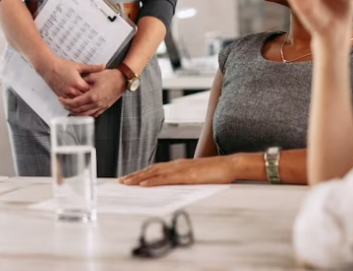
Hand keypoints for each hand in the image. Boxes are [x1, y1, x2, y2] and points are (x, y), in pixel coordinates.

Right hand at [38, 57, 105, 98]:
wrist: (48, 67)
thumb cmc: (62, 65)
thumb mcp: (79, 66)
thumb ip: (92, 68)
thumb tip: (103, 66)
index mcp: (78, 83)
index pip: (90, 91)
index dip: (95, 91)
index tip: (99, 90)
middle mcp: (72, 90)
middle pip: (84, 99)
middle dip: (89, 98)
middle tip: (95, 98)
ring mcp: (66, 94)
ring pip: (76, 103)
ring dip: (82, 103)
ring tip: (88, 103)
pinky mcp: (61, 96)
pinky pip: (69, 103)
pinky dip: (74, 104)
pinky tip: (78, 104)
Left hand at [58, 69, 125, 116]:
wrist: (122, 80)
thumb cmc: (110, 76)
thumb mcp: (94, 76)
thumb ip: (83, 81)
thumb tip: (76, 85)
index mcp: (92, 96)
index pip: (75, 103)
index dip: (66, 102)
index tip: (61, 99)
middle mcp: (96, 103)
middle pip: (79, 110)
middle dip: (69, 108)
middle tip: (63, 104)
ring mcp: (101, 107)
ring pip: (85, 114)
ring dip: (76, 112)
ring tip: (70, 108)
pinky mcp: (104, 107)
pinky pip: (93, 114)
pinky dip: (85, 114)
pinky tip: (81, 111)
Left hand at [120, 156, 238, 186]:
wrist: (230, 165)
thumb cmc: (217, 172)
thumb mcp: (198, 177)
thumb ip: (186, 179)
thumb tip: (177, 187)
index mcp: (179, 165)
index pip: (156, 169)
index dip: (142, 173)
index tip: (130, 178)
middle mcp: (177, 164)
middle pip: (151, 169)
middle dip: (135, 175)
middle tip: (122, 181)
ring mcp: (181, 169)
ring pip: (155, 173)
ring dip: (139, 178)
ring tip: (127, 183)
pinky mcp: (186, 175)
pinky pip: (166, 179)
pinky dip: (153, 181)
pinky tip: (144, 185)